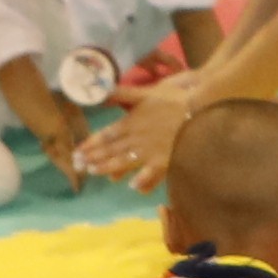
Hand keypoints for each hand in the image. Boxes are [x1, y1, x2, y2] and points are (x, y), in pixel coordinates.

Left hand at [72, 86, 188, 186]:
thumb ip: (124, 94)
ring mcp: (150, 149)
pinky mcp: (166, 158)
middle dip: (93, 157)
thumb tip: (102, 92)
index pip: (106, 134)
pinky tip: (132, 186)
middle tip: (77, 165)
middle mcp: (137, 136)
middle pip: (111, 149)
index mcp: (132, 121)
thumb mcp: (147, 91)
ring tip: (94, 172)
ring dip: (108, 167)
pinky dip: (142, 179)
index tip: (77, 151)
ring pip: (125, 160)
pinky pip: (151, 172)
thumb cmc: (175, 96)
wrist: (200, 104)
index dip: (91, 143)